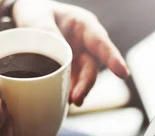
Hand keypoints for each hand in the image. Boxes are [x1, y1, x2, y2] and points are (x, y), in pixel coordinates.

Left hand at [12, 0, 129, 105]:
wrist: (31, 20)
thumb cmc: (38, 12)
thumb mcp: (39, 16)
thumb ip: (47, 31)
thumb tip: (57, 54)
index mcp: (85, 26)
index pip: (101, 43)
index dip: (113, 59)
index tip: (123, 74)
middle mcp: (87, 45)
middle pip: (91, 67)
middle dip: (86, 84)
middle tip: (76, 98)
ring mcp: (79, 60)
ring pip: (84, 79)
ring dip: (78, 91)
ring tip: (69, 102)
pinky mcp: (70, 71)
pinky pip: (72, 84)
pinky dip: (68, 93)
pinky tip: (63, 101)